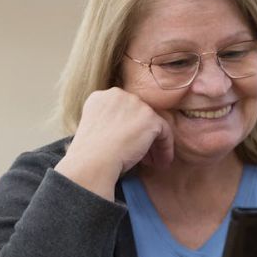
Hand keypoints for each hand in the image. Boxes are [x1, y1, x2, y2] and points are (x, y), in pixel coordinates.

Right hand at [55, 88, 172, 199]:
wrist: (92, 161)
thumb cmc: (90, 154)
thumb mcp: (95, 130)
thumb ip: (110, 122)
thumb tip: (125, 131)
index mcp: (101, 97)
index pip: (123, 110)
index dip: (128, 128)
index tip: (128, 145)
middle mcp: (118, 95)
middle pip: (139, 115)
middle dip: (142, 135)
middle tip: (144, 155)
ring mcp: (135, 104)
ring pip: (152, 124)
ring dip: (154, 143)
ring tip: (153, 162)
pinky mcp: (150, 117)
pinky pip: (165, 132)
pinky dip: (165, 147)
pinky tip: (162, 162)